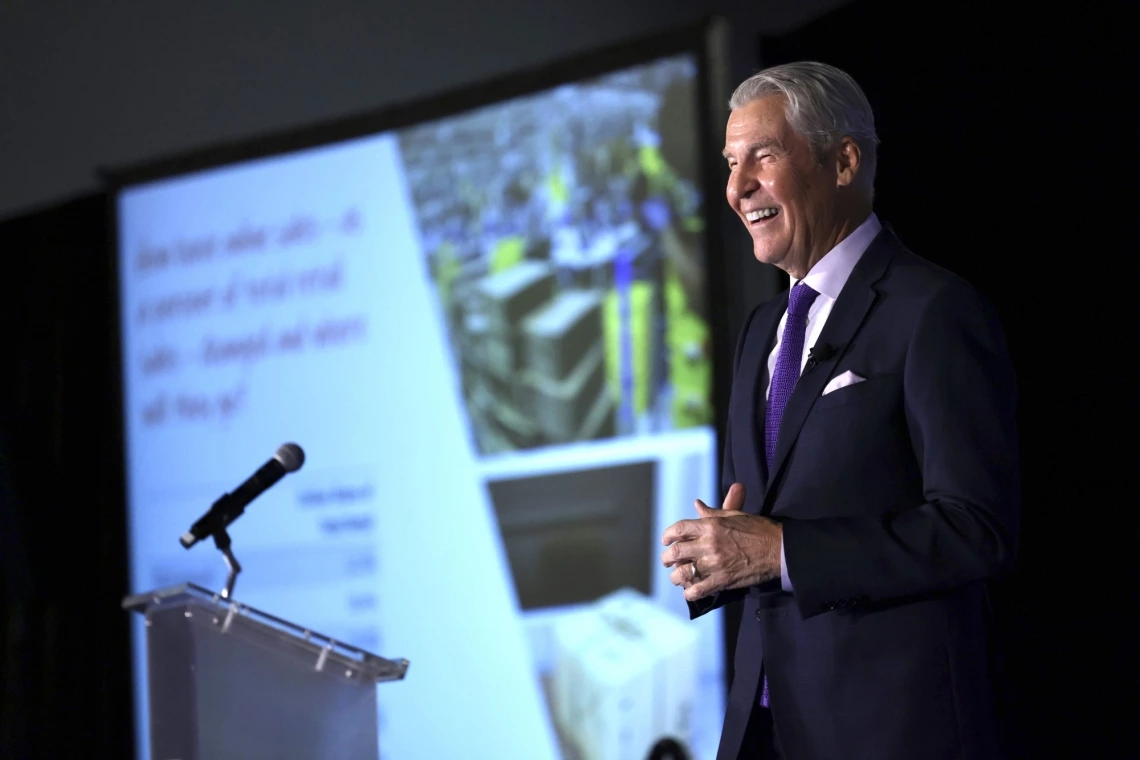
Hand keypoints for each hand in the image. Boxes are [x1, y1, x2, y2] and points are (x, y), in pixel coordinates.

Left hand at [660, 483, 782, 601]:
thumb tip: (697, 504)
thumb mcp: (734, 515)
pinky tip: (690, 591)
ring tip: (678, 577)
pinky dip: (690, 593)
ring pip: (683, 573)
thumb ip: (713, 512)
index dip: (667, 535)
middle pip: (675, 552)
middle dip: (667, 558)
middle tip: (667, 561)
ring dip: (676, 576)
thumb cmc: (758, 529)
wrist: (779, 549)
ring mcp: (715, 564)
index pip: (679, 529)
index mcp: (711, 525)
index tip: (665, 541)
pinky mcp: (722, 581)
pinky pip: (698, 590)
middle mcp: (709, 544)